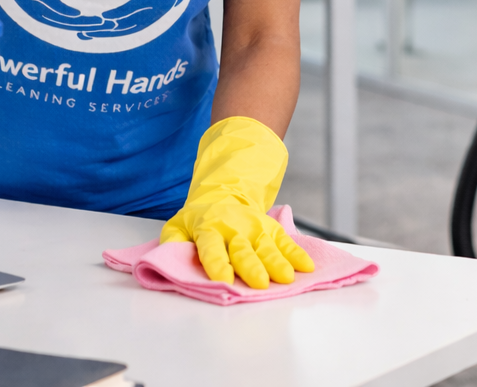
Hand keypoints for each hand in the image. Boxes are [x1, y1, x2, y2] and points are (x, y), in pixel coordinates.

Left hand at [160, 116, 315, 288]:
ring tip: (287, 278)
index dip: (218, 264)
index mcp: (208, 229)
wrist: (223, 194)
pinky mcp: (271, 229)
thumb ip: (172, 242)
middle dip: (252, 267)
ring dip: (278, 262)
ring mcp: (255, 228)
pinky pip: (285, 241)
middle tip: (259, 283)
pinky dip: (297, 254)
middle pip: (243, 250)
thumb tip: (169, 258)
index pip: (212, 248)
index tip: (224, 279)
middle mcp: (234, 228)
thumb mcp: (177, 226)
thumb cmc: (198, 221)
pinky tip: (306, 266)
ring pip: (267, 247)